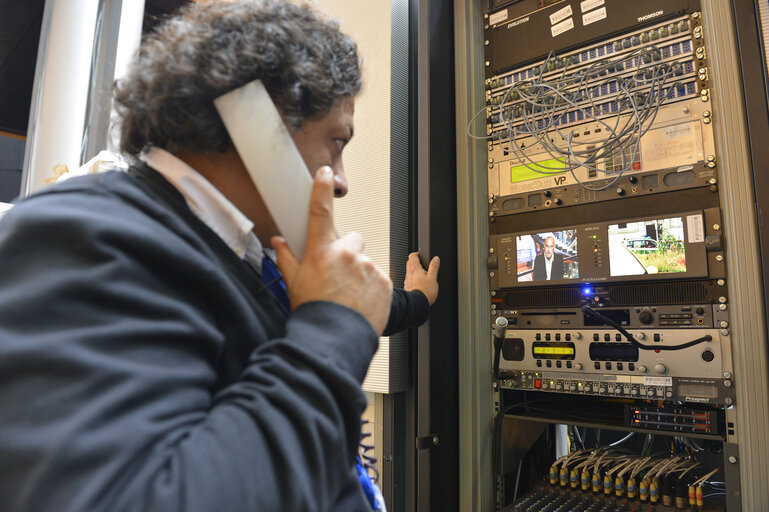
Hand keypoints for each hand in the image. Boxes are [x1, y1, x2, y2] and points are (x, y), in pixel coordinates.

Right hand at [272, 166, 392, 333]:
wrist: (335, 339)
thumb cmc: (313, 313)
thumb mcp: (293, 285)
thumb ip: (286, 259)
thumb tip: (278, 243)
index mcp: (321, 252)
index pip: (320, 212)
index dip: (322, 189)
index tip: (325, 173)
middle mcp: (346, 255)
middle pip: (352, 240)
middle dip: (347, 252)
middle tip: (339, 275)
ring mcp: (367, 268)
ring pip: (365, 263)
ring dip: (360, 274)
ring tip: (349, 297)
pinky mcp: (383, 281)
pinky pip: (378, 278)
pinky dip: (372, 288)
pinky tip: (361, 303)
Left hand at [403, 252, 439, 305]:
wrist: (418, 304)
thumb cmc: (425, 292)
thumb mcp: (433, 278)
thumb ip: (434, 267)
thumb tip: (436, 259)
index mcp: (415, 269)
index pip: (412, 256)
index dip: (417, 254)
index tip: (421, 255)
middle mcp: (409, 274)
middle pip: (409, 263)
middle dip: (415, 261)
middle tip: (422, 263)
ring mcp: (407, 281)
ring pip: (408, 271)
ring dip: (414, 270)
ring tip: (422, 274)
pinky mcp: (407, 287)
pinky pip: (409, 280)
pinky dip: (413, 279)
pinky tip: (419, 283)